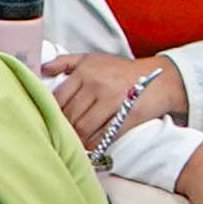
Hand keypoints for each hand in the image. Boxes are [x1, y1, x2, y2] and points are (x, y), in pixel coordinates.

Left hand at [47, 45, 178, 146]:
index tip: (53, 121)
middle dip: (65, 128)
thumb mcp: (94, 59)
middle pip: (70, 115)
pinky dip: (94, 144)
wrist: (159, 78)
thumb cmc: (122, 70)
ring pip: (83, 127)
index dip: (53, 113)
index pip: (59, 98)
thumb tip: (43, 69)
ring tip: (76, 142)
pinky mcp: (127, 115)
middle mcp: (97, 84)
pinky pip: (102, 135)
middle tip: (64, 135)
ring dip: (78, 139)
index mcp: (86, 71)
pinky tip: (92, 145)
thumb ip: (67, 62)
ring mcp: (113, 100)